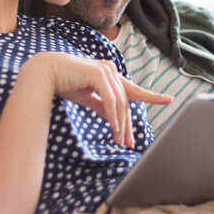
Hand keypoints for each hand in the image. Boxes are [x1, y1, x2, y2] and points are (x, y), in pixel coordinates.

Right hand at [24, 53, 171, 147]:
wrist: (45, 73)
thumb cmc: (65, 83)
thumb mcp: (88, 98)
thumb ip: (103, 106)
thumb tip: (115, 121)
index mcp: (110, 75)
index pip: (133, 89)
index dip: (151, 95)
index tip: (168, 100)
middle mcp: (111, 71)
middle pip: (126, 101)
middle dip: (128, 124)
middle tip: (129, 143)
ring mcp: (106, 71)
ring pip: (120, 102)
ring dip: (120, 124)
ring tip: (121, 140)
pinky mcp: (98, 74)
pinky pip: (110, 99)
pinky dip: (113, 115)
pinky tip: (115, 128)